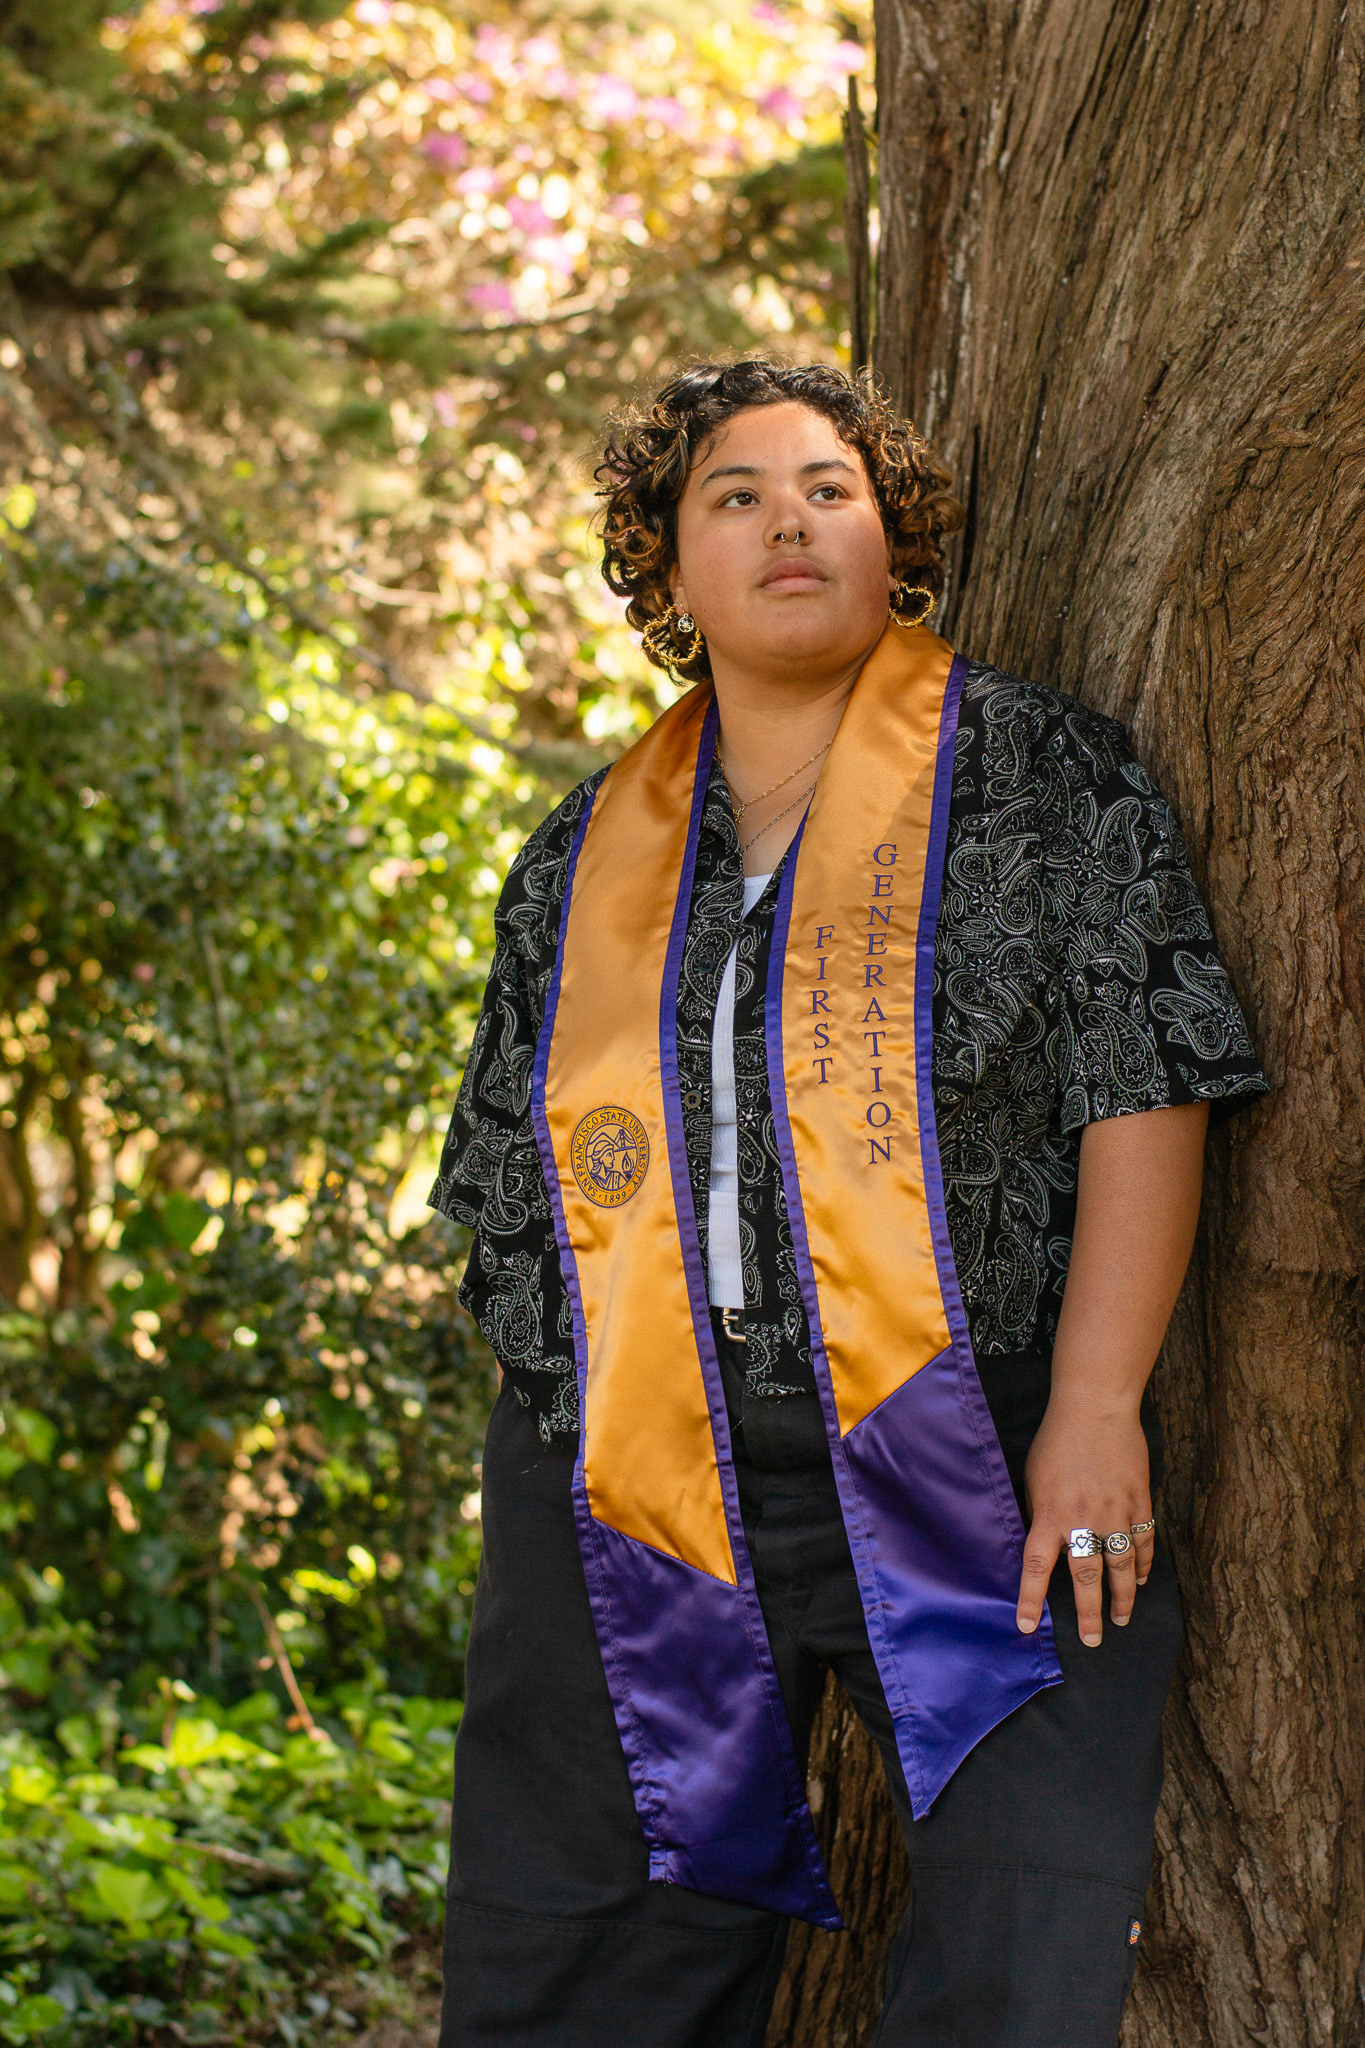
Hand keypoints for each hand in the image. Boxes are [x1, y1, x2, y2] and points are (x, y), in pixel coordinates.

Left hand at [1014, 1398, 1154, 1647]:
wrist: (1095, 1408)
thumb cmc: (1056, 1440)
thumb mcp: (1034, 1477)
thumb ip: (1041, 1512)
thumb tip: (1045, 1542)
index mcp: (1049, 1513)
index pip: (1036, 1567)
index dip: (1029, 1599)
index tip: (1025, 1626)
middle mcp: (1082, 1519)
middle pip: (1086, 1578)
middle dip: (1089, 1613)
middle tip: (1093, 1641)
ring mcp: (1115, 1512)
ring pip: (1121, 1566)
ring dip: (1122, 1597)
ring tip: (1121, 1619)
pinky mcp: (1139, 1502)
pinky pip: (1143, 1542)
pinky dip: (1142, 1565)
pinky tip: (1139, 1580)